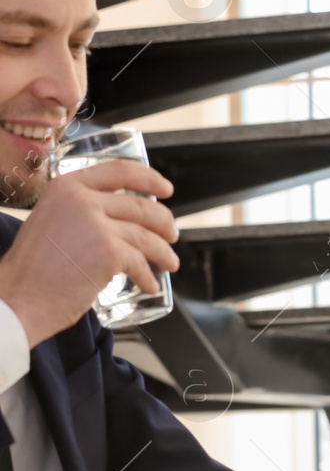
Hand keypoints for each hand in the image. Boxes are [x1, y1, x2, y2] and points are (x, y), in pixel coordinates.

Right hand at [0, 160, 177, 346]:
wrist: (17, 299)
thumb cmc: (31, 269)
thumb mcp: (51, 220)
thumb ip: (80, 211)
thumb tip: (117, 216)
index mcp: (66, 187)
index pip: (119, 171)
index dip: (150, 179)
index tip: (166, 189)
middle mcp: (82, 200)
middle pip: (141, 206)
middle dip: (164, 223)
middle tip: (171, 236)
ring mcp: (97, 225)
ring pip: (146, 236)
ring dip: (163, 252)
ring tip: (169, 263)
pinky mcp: (109, 252)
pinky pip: (141, 262)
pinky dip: (148, 276)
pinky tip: (150, 284)